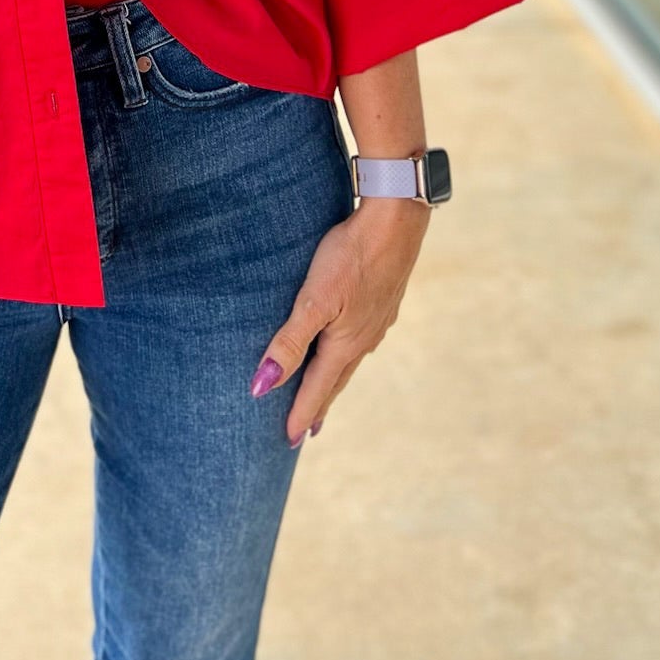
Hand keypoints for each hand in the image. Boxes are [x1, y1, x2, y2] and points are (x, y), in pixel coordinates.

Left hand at [251, 199, 430, 442]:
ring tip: (325, 392)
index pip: (317, 388)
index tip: (289, 440)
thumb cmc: (351, 256)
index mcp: (346, 343)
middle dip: (319, 404)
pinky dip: (347, 352)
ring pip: (350, 358)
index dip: (301, 414)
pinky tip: (349, 342)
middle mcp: (365, 338)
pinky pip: (361, 338)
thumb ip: (290, 341)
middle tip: (306, 430)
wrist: (397, 219)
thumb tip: (262, 385)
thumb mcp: (314, 299)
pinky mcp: (383, 299)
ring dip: (334, 379)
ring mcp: (377, 319)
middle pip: (336, 380)